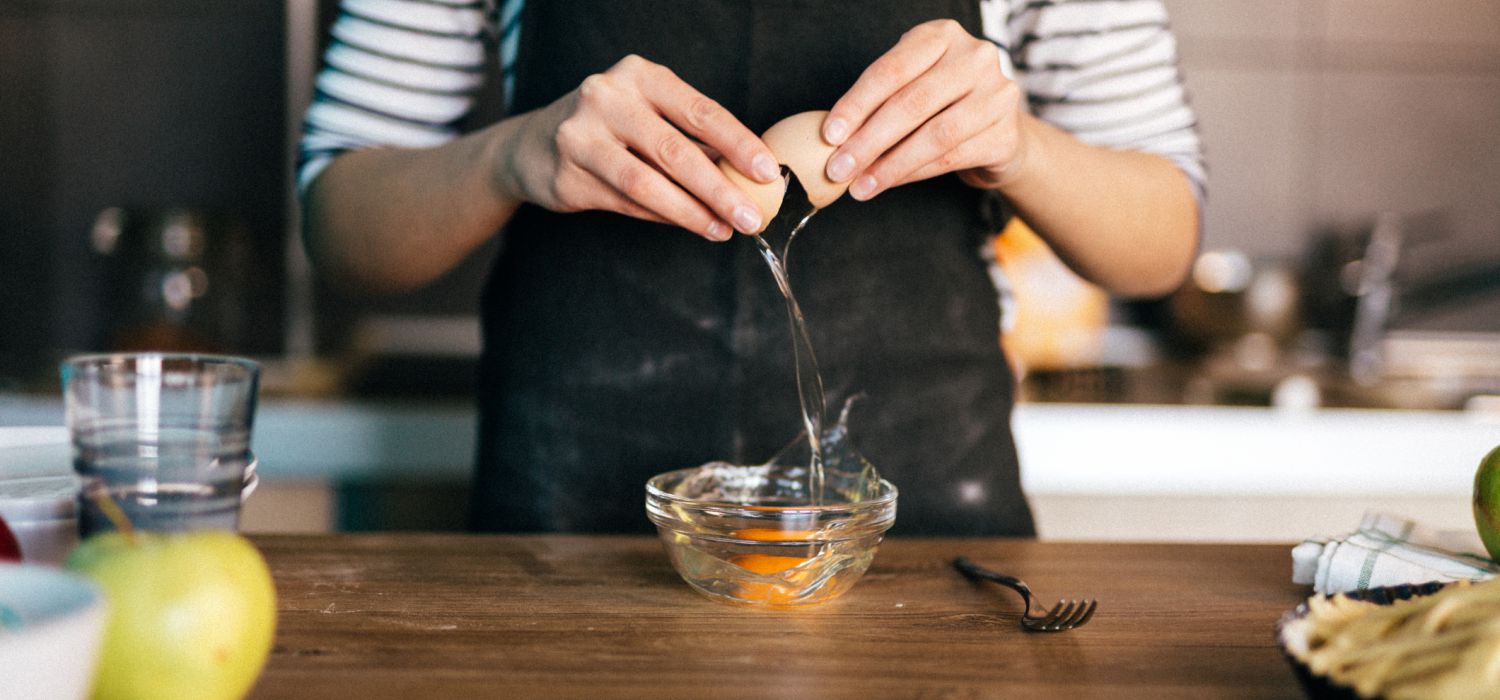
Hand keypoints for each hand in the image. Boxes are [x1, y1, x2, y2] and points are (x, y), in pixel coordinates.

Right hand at [499, 55, 779, 239]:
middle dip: (720, 189)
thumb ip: (694, 140)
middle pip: (675, 151)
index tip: (768, 172)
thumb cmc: (610, 128)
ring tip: (723, 229)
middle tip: (750, 217)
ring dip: (691, 212)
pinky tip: (691, 225)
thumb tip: (753, 174)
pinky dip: (664, 217)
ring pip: (647, 183)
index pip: (700, 111)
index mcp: (639, 76)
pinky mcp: (567, 175)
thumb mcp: (650, 115)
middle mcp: (606, 98)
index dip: (738, 143)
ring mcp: (580, 136)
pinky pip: (626, 203)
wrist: (532, 145)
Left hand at [821, 20, 1026, 199]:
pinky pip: (951, 158)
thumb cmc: (941, 105)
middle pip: (912, 103)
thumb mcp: (910, 86)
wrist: (997, 132)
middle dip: (868, 141)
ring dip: (890, 166)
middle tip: (838, 169)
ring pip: (934, 136)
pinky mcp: (1006, 134)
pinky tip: (888, 184)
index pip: (892, 69)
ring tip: (859, 186)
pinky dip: (913, 174)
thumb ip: (879, 102)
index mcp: (942, 35)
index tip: (829, 136)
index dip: (856, 104)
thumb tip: (834, 140)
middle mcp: (975, 57)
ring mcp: (998, 94)